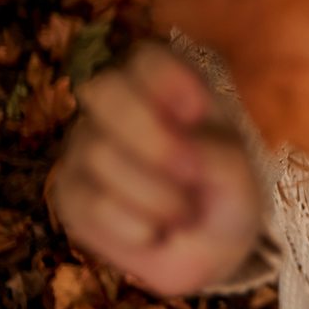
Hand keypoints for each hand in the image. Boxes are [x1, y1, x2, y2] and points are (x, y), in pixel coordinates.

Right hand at [50, 42, 261, 296]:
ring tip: (186, 214)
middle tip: (192, 171)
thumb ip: (220, 155)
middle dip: (152, 136)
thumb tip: (186, 150)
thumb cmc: (225, 194)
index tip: (197, 111)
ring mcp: (86, 146)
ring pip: (100, 153)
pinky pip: (90, 202)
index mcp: (166, 87)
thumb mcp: (240, 175)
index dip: (166, 77)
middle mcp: (118, 106)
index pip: (148, 57)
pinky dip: (133, 225)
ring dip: (155, 195)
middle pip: (106, 89)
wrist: (205, 250)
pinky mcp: (68, 193)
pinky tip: (155, 232)